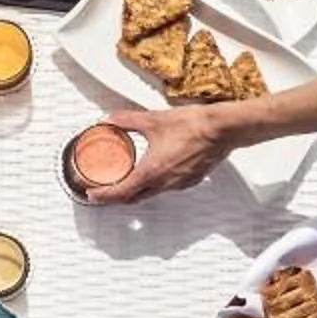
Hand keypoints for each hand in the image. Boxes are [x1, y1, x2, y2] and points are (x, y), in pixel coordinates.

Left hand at [85, 103, 231, 203]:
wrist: (223, 129)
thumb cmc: (194, 126)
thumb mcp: (153, 119)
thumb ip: (127, 120)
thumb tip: (111, 119)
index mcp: (152, 171)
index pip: (122, 192)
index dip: (104, 195)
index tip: (93, 194)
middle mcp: (165, 182)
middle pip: (135, 198)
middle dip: (117, 197)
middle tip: (105, 191)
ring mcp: (180, 183)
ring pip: (152, 193)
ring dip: (137, 191)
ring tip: (128, 180)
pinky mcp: (192, 179)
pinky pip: (168, 187)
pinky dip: (156, 183)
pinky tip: (156, 171)